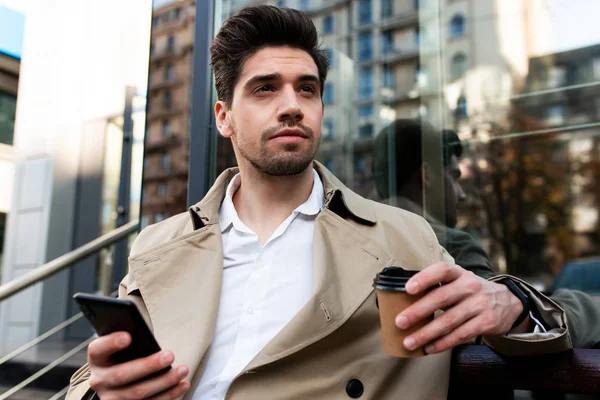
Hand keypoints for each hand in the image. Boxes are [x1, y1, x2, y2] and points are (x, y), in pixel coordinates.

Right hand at [88, 332, 189, 398]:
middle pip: (122, 375)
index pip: (98, 349)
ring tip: (183, 370)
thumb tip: (149, 338)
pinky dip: (168, 395)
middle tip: (170, 355)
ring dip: (164, 382)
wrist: (117, 383)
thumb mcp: (121, 348)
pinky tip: (182, 384)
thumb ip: (130, 342)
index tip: (128, 337)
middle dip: (148, 365)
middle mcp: (99, 381)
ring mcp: (111, 398)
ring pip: (137, 393)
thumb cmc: (124, 357)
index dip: (111, 343)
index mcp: (97, 359)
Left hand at [395, 262, 523, 353]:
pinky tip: (429, 348)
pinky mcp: (486, 323)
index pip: (442, 270)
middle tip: (400, 322)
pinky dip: (442, 343)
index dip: (424, 278)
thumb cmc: (471, 292)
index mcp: (459, 274)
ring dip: (426, 333)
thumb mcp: (460, 281)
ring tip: (409, 342)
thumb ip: (438, 286)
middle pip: (441, 298)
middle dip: (418, 311)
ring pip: (448, 321)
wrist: (509, 302)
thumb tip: (404, 300)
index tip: (408, 288)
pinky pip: (460, 335)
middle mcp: (470, 286)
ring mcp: (479, 305)